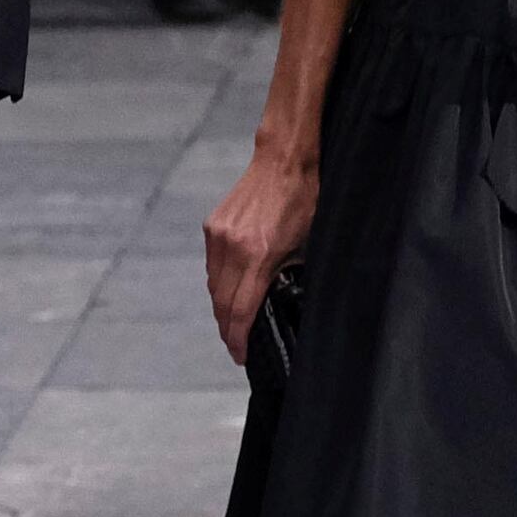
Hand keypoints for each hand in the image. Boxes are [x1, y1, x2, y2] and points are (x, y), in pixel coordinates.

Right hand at [201, 144, 315, 360]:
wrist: (283, 160)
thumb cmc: (304, 200)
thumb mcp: (305, 244)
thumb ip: (286, 275)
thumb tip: (278, 301)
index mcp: (257, 256)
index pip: (241, 310)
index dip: (238, 338)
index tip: (241, 356)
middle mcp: (231, 248)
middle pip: (221, 302)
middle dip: (228, 329)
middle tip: (237, 346)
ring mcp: (218, 235)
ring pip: (214, 285)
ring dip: (221, 307)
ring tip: (233, 322)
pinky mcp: (212, 226)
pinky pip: (212, 265)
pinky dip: (219, 282)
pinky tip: (230, 290)